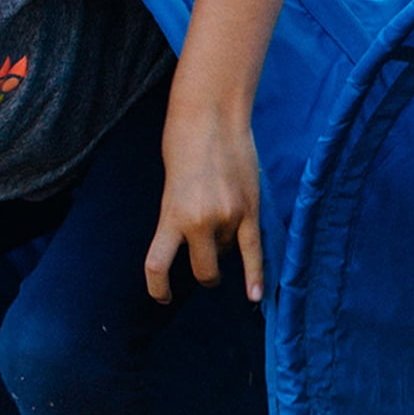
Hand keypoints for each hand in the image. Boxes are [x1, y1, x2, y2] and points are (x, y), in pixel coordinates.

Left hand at [145, 104, 264, 304]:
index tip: (161, 297)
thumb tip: (199, 246)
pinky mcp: (251, 210)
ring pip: (229, 252)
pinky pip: (255, 252)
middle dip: (205, 273)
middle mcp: (199, 222)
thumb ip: (181, 218)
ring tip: (220, 214)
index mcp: (171, 216)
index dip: (157, 287)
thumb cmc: (183, 148)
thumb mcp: (171, 189)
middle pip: (204, 269)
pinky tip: (256, 295)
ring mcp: (228, 217)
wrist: (210, 117)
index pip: (157, 264)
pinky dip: (255, 275)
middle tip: (206, 268)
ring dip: (226, 247)